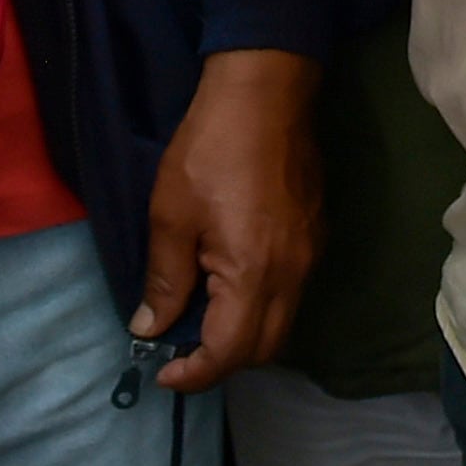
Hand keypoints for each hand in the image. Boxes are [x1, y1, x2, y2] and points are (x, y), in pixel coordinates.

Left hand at [137, 49, 323, 391]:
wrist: (265, 91)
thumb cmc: (209, 150)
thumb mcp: (170, 216)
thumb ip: (165, 280)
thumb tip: (150, 328)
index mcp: (253, 275)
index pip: (230, 352)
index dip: (194, 374)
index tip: (162, 371)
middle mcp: (292, 274)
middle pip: (265, 348)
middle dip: (223, 361)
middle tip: (181, 348)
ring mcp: (310, 254)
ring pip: (282, 320)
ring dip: (244, 333)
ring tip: (202, 316)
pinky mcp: (315, 233)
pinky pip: (291, 290)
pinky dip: (261, 304)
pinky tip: (230, 281)